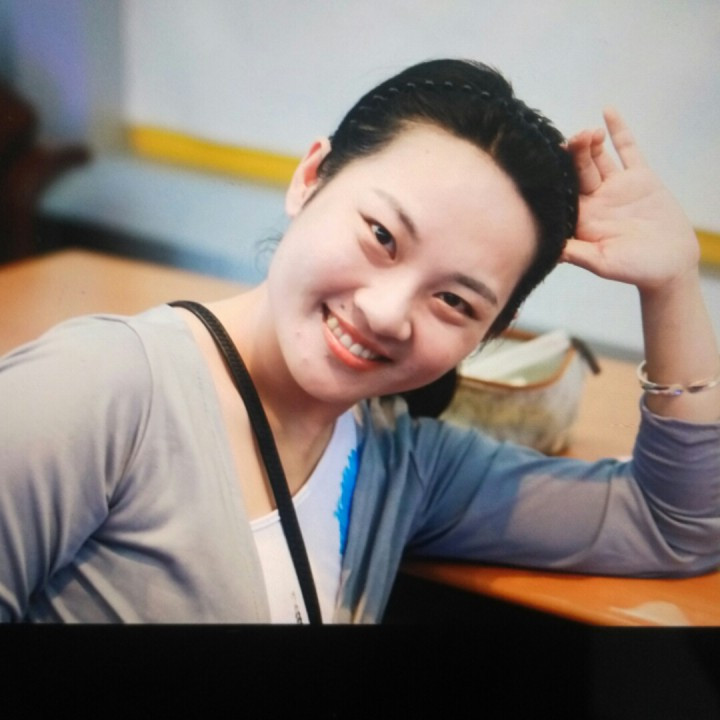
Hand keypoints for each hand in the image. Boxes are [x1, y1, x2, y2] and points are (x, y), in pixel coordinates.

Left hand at [563, 109, 699, 293]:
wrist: (670, 265)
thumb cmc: (635, 269)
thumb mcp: (603, 262)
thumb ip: (577, 253)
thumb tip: (550, 249)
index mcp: (581, 218)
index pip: (563, 191)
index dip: (556, 175)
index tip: (550, 159)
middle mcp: (594, 200)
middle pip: (578, 170)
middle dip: (575, 153)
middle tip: (575, 140)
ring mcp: (615, 187)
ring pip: (598, 157)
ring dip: (590, 142)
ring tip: (589, 133)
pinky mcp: (639, 178)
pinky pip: (627, 149)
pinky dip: (618, 131)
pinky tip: (608, 111)